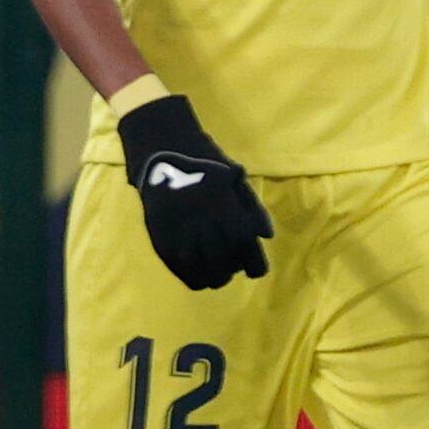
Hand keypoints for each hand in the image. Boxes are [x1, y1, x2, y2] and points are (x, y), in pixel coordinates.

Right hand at [118, 94, 273, 290]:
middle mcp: (211, 233)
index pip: (251, 259)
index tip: (252, 266)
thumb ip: (253, 210)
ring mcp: (185, 239)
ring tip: (215, 270)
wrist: (163, 152)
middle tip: (232, 264)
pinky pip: (183, 272)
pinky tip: (197, 270)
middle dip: (233, 269)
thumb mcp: (237, 180)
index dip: (254, 266)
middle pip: (229, 269)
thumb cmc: (205, 164)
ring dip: (215, 276)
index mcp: (232, 219)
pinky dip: (194, 276)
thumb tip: (265, 236)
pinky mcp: (164, 241)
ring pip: (207, 275)